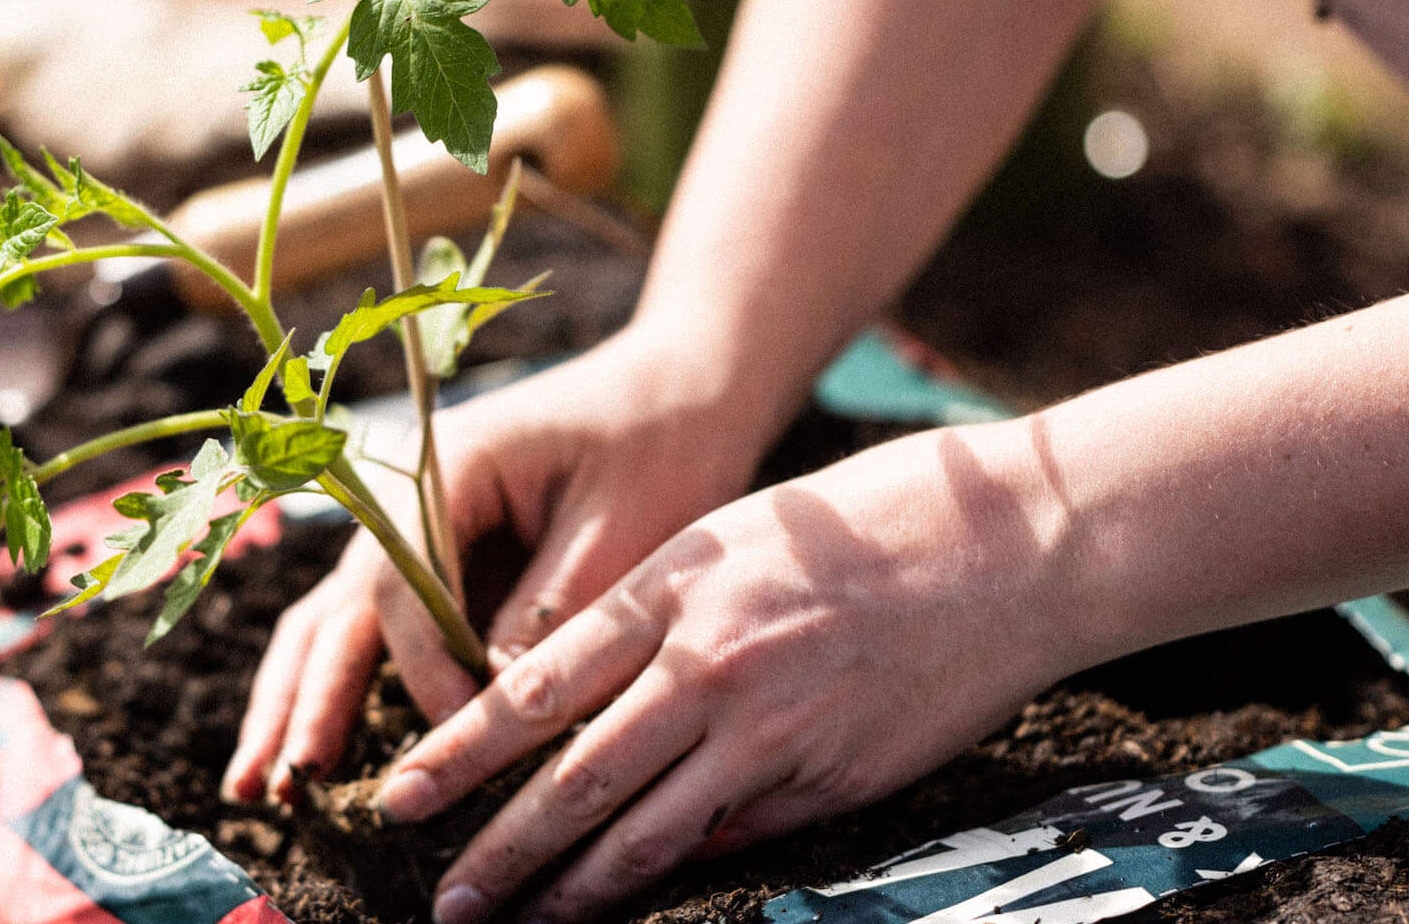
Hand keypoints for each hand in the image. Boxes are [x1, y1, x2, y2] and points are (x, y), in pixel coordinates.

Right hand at [221, 326, 781, 804]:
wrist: (684, 390)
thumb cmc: (663, 445)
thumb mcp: (622, 529)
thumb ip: (550, 611)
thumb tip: (493, 710)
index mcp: (447, 467)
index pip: (404, 585)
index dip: (424, 669)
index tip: (459, 739)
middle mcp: (406, 499)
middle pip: (338, 607)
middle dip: (303, 701)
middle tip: (271, 787)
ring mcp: (414, 532)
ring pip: (335, 624)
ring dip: (296, 702)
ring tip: (257, 788)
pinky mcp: (438, 564)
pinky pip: (377, 633)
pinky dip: (344, 691)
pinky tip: (314, 755)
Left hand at [373, 420, 1091, 923]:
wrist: (1006, 546)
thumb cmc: (863, 524)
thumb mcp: (732, 539)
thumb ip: (652, 621)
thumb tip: (584, 713)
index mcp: (670, 588)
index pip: (534, 686)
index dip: (460, 752)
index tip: (402, 795)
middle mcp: (708, 663)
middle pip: (574, 777)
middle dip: (498, 850)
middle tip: (442, 900)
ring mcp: (770, 729)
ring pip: (646, 831)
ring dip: (570, 890)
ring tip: (516, 923)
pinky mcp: (828, 779)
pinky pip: (733, 839)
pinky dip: (674, 873)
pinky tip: (630, 905)